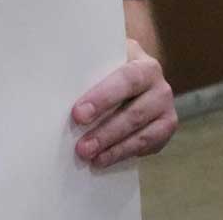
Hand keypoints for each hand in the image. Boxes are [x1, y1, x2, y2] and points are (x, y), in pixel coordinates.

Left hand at [71, 39, 177, 167]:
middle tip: (82, 147)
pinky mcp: (165, 130)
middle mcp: (160, 88)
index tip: (78, 114)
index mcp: (144, 66)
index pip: (126, 80)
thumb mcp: (105, 62)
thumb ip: (91, 71)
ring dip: (115, 148)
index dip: (103, 98)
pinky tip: (104, 159)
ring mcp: (166, 110)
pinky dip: (124, 154)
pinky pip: (147, 147)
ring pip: (142, 134)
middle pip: (135, 113)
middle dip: (106, 132)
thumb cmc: (113, 69)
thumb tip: (56, 88)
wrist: (138, 77)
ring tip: (91, 157)